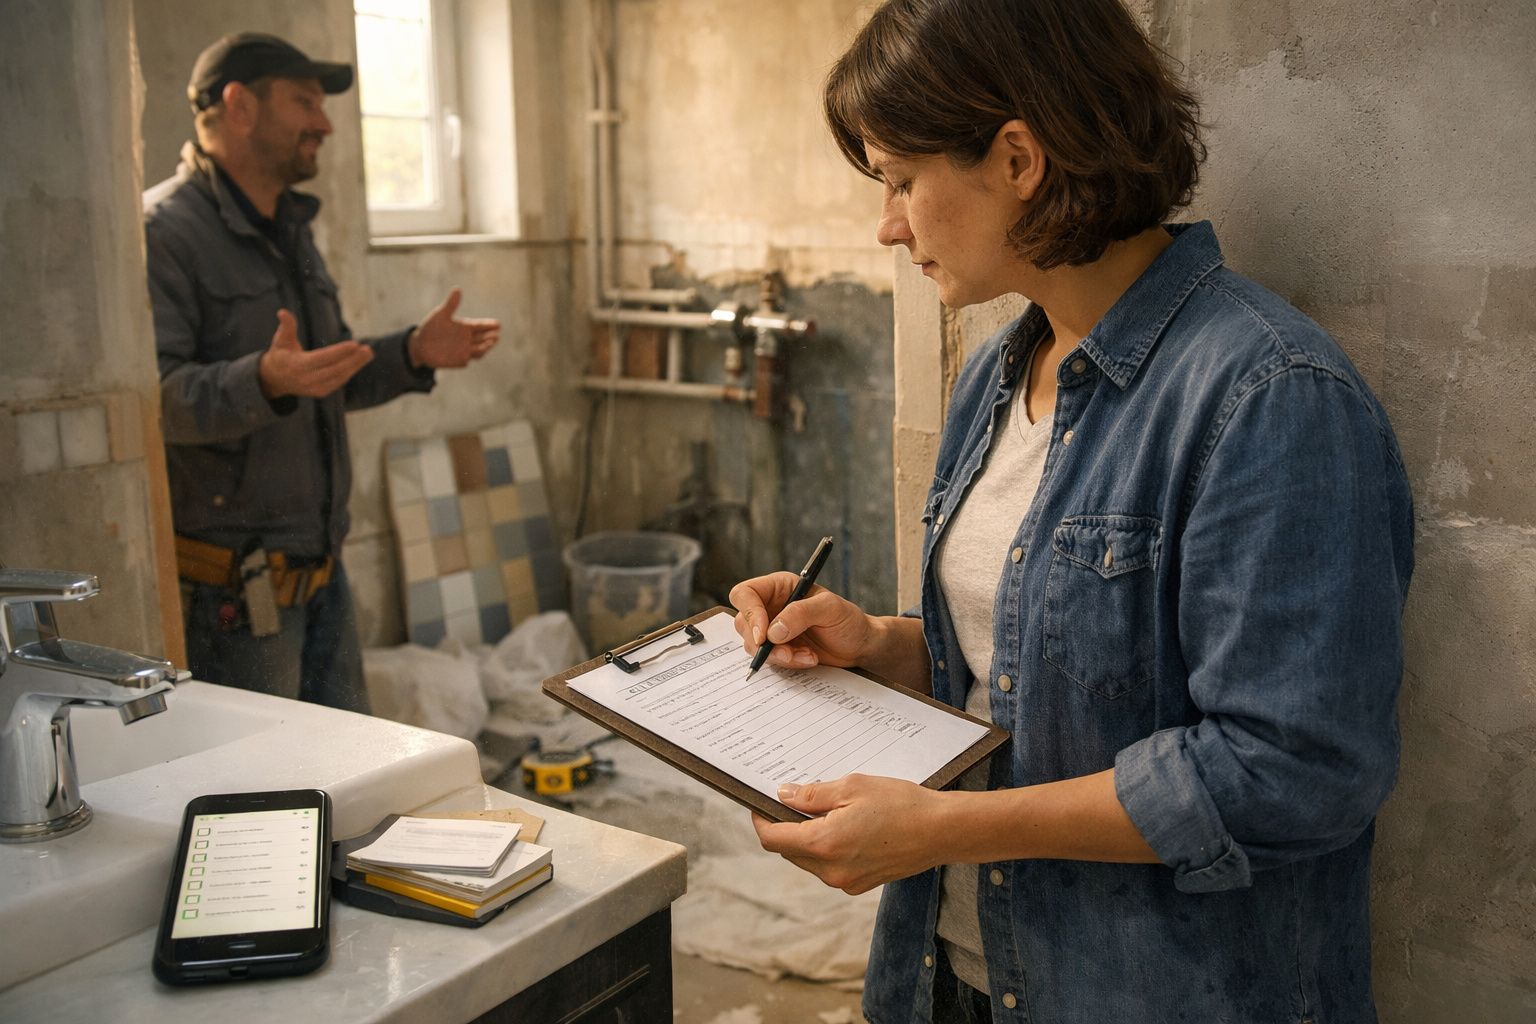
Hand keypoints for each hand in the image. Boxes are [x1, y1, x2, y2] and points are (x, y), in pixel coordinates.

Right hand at [258, 309, 373, 398]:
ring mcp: (314, 388)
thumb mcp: (280, 340)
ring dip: (355, 365)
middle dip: (353, 360)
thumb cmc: (280, 354)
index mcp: (298, 365)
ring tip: (368, 353)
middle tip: (368, 349)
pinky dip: (349, 371)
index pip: (322, 358)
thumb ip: (286, 326)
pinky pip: (338, 381)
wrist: (274, 379)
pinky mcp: (321, 392)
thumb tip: (283, 312)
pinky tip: (359, 361)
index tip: (355, 344)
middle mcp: (307, 379)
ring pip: (339, 377)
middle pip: (335, 369)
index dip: (339, 352)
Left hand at [408, 288, 500, 368]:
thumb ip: (451, 304)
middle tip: (495, 335)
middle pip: (484, 338)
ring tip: (488, 344)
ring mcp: (465, 351)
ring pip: (479, 351)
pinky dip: (467, 358)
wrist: (421, 345)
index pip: (481, 326)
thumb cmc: (432, 328)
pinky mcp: (459, 361)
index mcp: (467, 327)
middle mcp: (469, 339)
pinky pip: (465, 360)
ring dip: (485, 348)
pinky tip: (468, 356)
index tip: (498, 324)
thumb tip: (457, 289)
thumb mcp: (441, 315)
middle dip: (491, 337)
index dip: (490, 325)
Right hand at [728, 573, 873, 669]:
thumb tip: (773, 631)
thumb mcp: (829, 609)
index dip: (750, 613)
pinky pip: (769, 659)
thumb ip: (801, 613)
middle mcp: (771, 606)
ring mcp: (773, 630)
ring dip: (778, 655)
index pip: (746, 594)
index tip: (763, 635)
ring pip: (753, 645)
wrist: (860, 645)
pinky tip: (809, 659)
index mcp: (779, 587)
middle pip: (744, 622)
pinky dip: (787, 663)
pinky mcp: (779, 649)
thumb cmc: (848, 620)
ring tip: (807, 656)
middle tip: (786, 652)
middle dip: (762, 642)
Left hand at [753, 774, 944, 893]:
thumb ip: (812, 795)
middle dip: (785, 827)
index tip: (760, 804)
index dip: (760, 820)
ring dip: (806, 839)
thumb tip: (782, 795)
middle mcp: (830, 871)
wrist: (941, 831)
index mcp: (824, 844)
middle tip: (793, 800)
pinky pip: (828, 867)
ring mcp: (845, 882)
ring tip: (824, 811)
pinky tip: (843, 827)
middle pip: (788, 851)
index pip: (773, 839)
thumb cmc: (901, 804)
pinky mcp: (859, 885)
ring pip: (808, 860)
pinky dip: (826, 848)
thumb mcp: (852, 787)